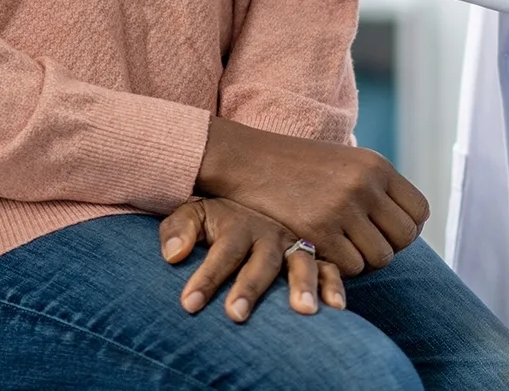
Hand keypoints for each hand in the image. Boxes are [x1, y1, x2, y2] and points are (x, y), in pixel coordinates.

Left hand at [159, 196, 345, 321]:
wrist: (248, 194)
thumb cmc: (215, 217)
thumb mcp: (193, 213)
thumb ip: (179, 230)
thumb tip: (172, 255)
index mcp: (237, 225)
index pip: (220, 253)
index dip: (206, 278)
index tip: (188, 305)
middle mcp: (269, 234)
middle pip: (261, 262)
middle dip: (249, 288)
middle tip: (236, 315)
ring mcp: (293, 244)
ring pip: (301, 263)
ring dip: (302, 285)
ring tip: (302, 311)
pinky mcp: (313, 254)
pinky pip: (329, 268)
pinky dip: (334, 285)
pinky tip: (336, 307)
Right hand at [195, 116, 429, 275]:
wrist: (247, 160)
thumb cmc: (296, 167)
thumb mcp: (344, 163)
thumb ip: (376, 188)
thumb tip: (409, 224)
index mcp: (376, 166)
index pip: (420, 211)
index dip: (406, 228)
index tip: (383, 232)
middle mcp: (365, 185)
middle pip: (405, 238)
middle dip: (387, 248)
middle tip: (362, 245)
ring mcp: (343, 208)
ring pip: (381, 258)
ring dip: (363, 261)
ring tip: (340, 248)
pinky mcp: (319, 231)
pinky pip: (351, 267)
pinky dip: (340, 266)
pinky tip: (321, 250)